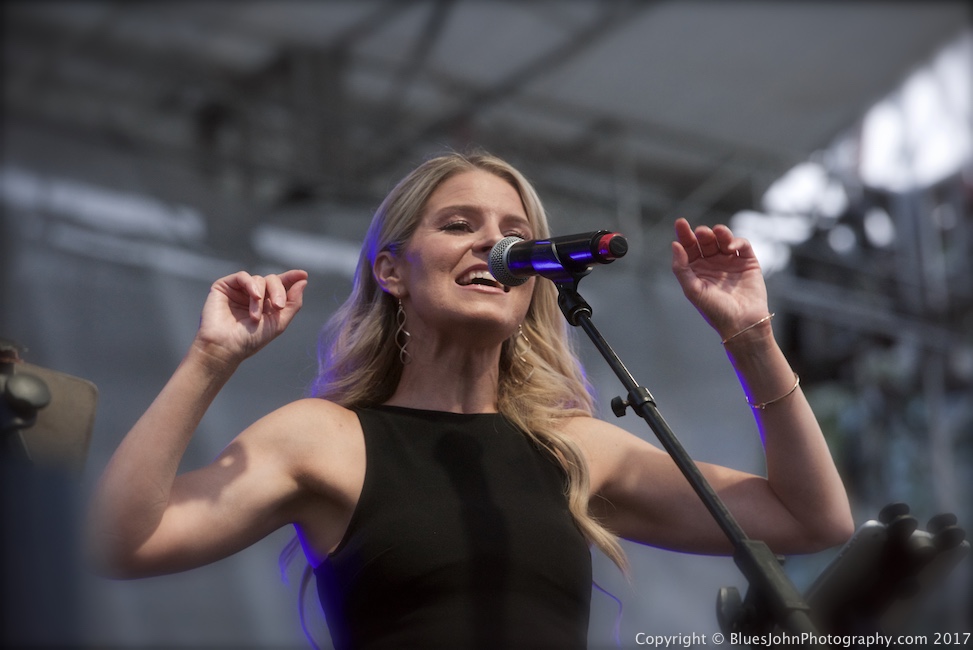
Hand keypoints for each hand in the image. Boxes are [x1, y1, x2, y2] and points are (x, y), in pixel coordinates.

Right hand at [194, 269, 308, 364]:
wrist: (225, 347)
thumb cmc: (250, 339)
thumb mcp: (278, 322)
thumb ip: (293, 302)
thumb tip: (303, 280)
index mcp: (266, 303)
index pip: (280, 285)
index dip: (291, 278)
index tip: (303, 274)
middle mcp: (253, 295)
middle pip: (272, 280)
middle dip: (278, 291)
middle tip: (279, 306)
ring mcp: (239, 290)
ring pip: (259, 279)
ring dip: (261, 298)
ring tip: (256, 316)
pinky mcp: (224, 286)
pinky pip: (243, 276)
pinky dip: (251, 285)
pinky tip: (255, 297)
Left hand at [670, 218, 767, 337]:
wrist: (742, 324)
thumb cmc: (715, 310)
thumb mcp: (692, 290)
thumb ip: (681, 268)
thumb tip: (674, 245)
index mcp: (696, 269)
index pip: (688, 247)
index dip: (684, 234)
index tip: (680, 222)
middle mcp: (712, 263)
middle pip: (705, 241)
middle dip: (702, 233)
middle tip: (701, 232)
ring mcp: (730, 262)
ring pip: (723, 239)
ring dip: (720, 233)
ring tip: (717, 232)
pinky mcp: (748, 262)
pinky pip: (742, 245)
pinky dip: (736, 241)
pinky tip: (730, 247)